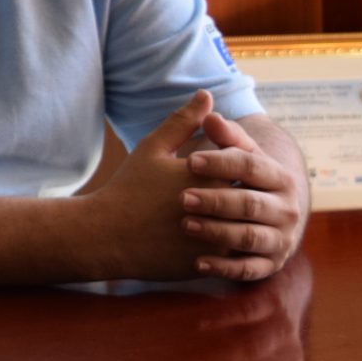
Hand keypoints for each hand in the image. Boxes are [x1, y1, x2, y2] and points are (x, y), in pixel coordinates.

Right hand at [88, 90, 230, 279]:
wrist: (109, 234)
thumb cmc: (130, 186)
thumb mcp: (154, 147)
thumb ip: (184, 121)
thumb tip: (207, 95)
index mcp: (211, 177)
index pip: (247, 165)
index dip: (241, 162)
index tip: (231, 160)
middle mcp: (219, 211)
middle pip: (252, 198)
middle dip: (248, 193)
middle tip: (237, 189)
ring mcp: (215, 242)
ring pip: (247, 229)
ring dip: (243, 221)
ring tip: (232, 214)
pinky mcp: (208, 265)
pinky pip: (233, 257)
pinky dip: (232, 246)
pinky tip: (220, 237)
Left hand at [181, 111, 308, 280]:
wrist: (268, 213)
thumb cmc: (243, 176)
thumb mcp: (238, 153)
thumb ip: (224, 134)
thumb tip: (208, 110)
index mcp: (281, 177)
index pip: (251, 166)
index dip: (220, 163)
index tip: (189, 161)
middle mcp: (288, 210)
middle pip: (250, 204)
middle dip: (216, 201)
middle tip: (183, 198)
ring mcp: (281, 239)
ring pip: (248, 237)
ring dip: (217, 232)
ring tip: (186, 225)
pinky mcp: (270, 265)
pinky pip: (248, 270)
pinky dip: (224, 268)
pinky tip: (198, 262)